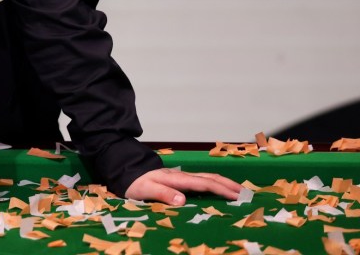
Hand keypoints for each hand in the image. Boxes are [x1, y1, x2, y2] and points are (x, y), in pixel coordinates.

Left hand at [124, 167, 242, 205]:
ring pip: (207, 178)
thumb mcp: (145, 190)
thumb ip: (163, 194)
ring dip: (224, 183)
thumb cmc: (135, 182)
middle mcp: (182, 176)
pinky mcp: (179, 180)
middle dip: (229, 185)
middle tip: (246, 194)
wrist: (126, 171)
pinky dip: (214, 184)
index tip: (237, 196)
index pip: (204, 183)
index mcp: (177, 179)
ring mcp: (181, 177)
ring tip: (238, 191)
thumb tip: (183, 200)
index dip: (222, 189)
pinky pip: (201, 182)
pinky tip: (218, 190)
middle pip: (210, 178)